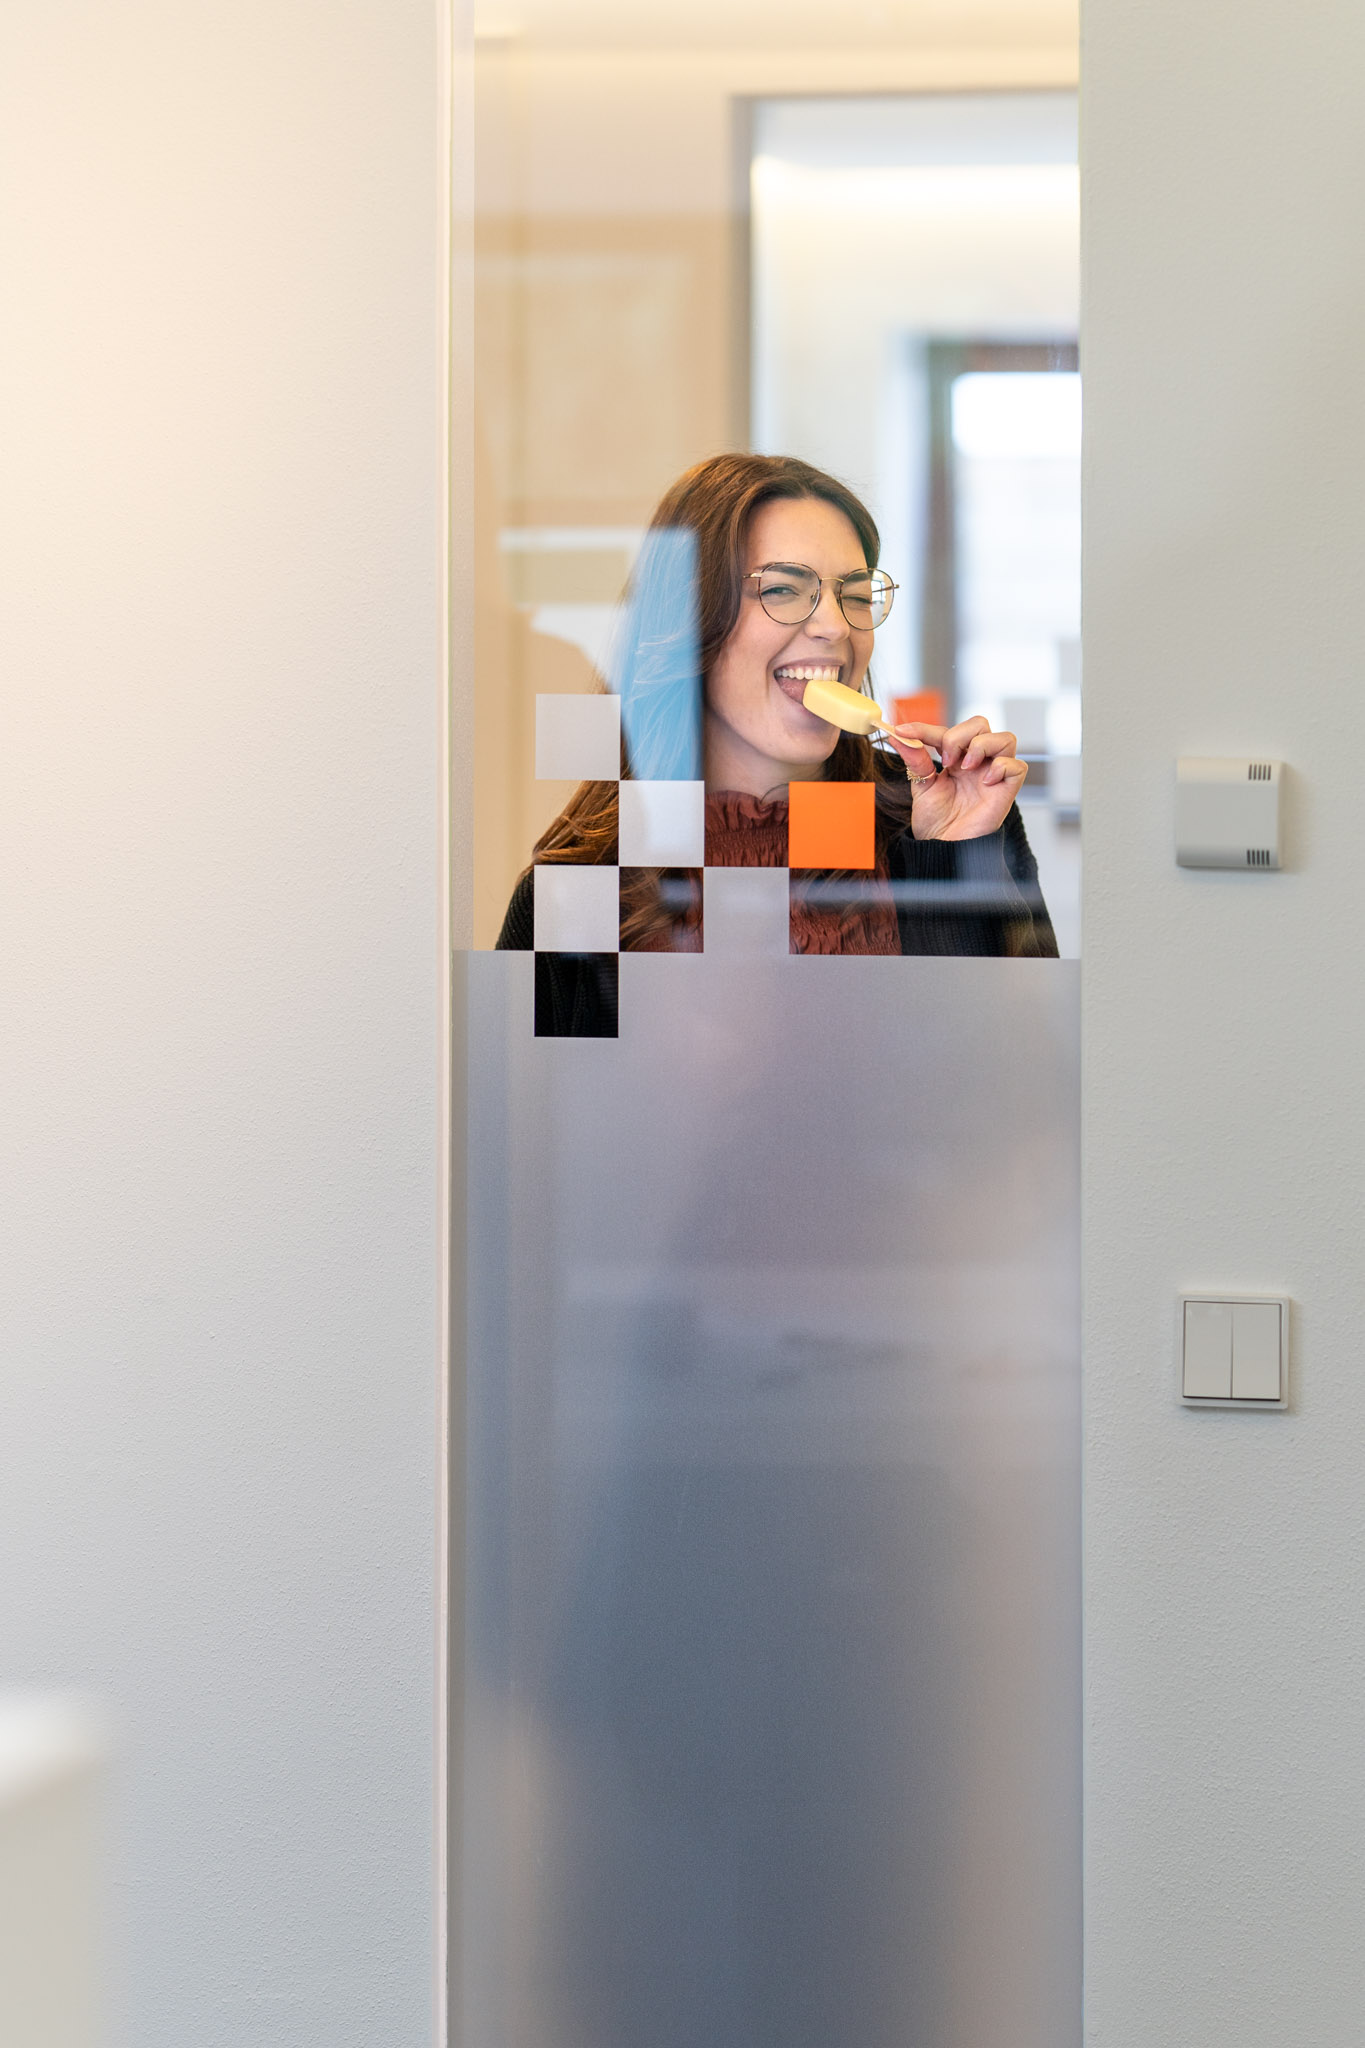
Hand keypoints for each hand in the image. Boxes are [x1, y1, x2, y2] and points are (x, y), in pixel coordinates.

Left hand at [886, 717, 1027, 840]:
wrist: (944, 849)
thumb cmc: (937, 822)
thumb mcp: (922, 787)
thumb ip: (915, 760)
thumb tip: (898, 736)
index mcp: (957, 759)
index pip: (946, 731)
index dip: (924, 728)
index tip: (902, 731)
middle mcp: (978, 763)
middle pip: (981, 724)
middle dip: (960, 735)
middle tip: (947, 761)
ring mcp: (994, 775)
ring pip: (1005, 738)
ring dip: (982, 746)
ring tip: (965, 768)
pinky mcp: (1007, 790)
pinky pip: (1018, 766)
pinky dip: (1002, 767)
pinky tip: (985, 782)